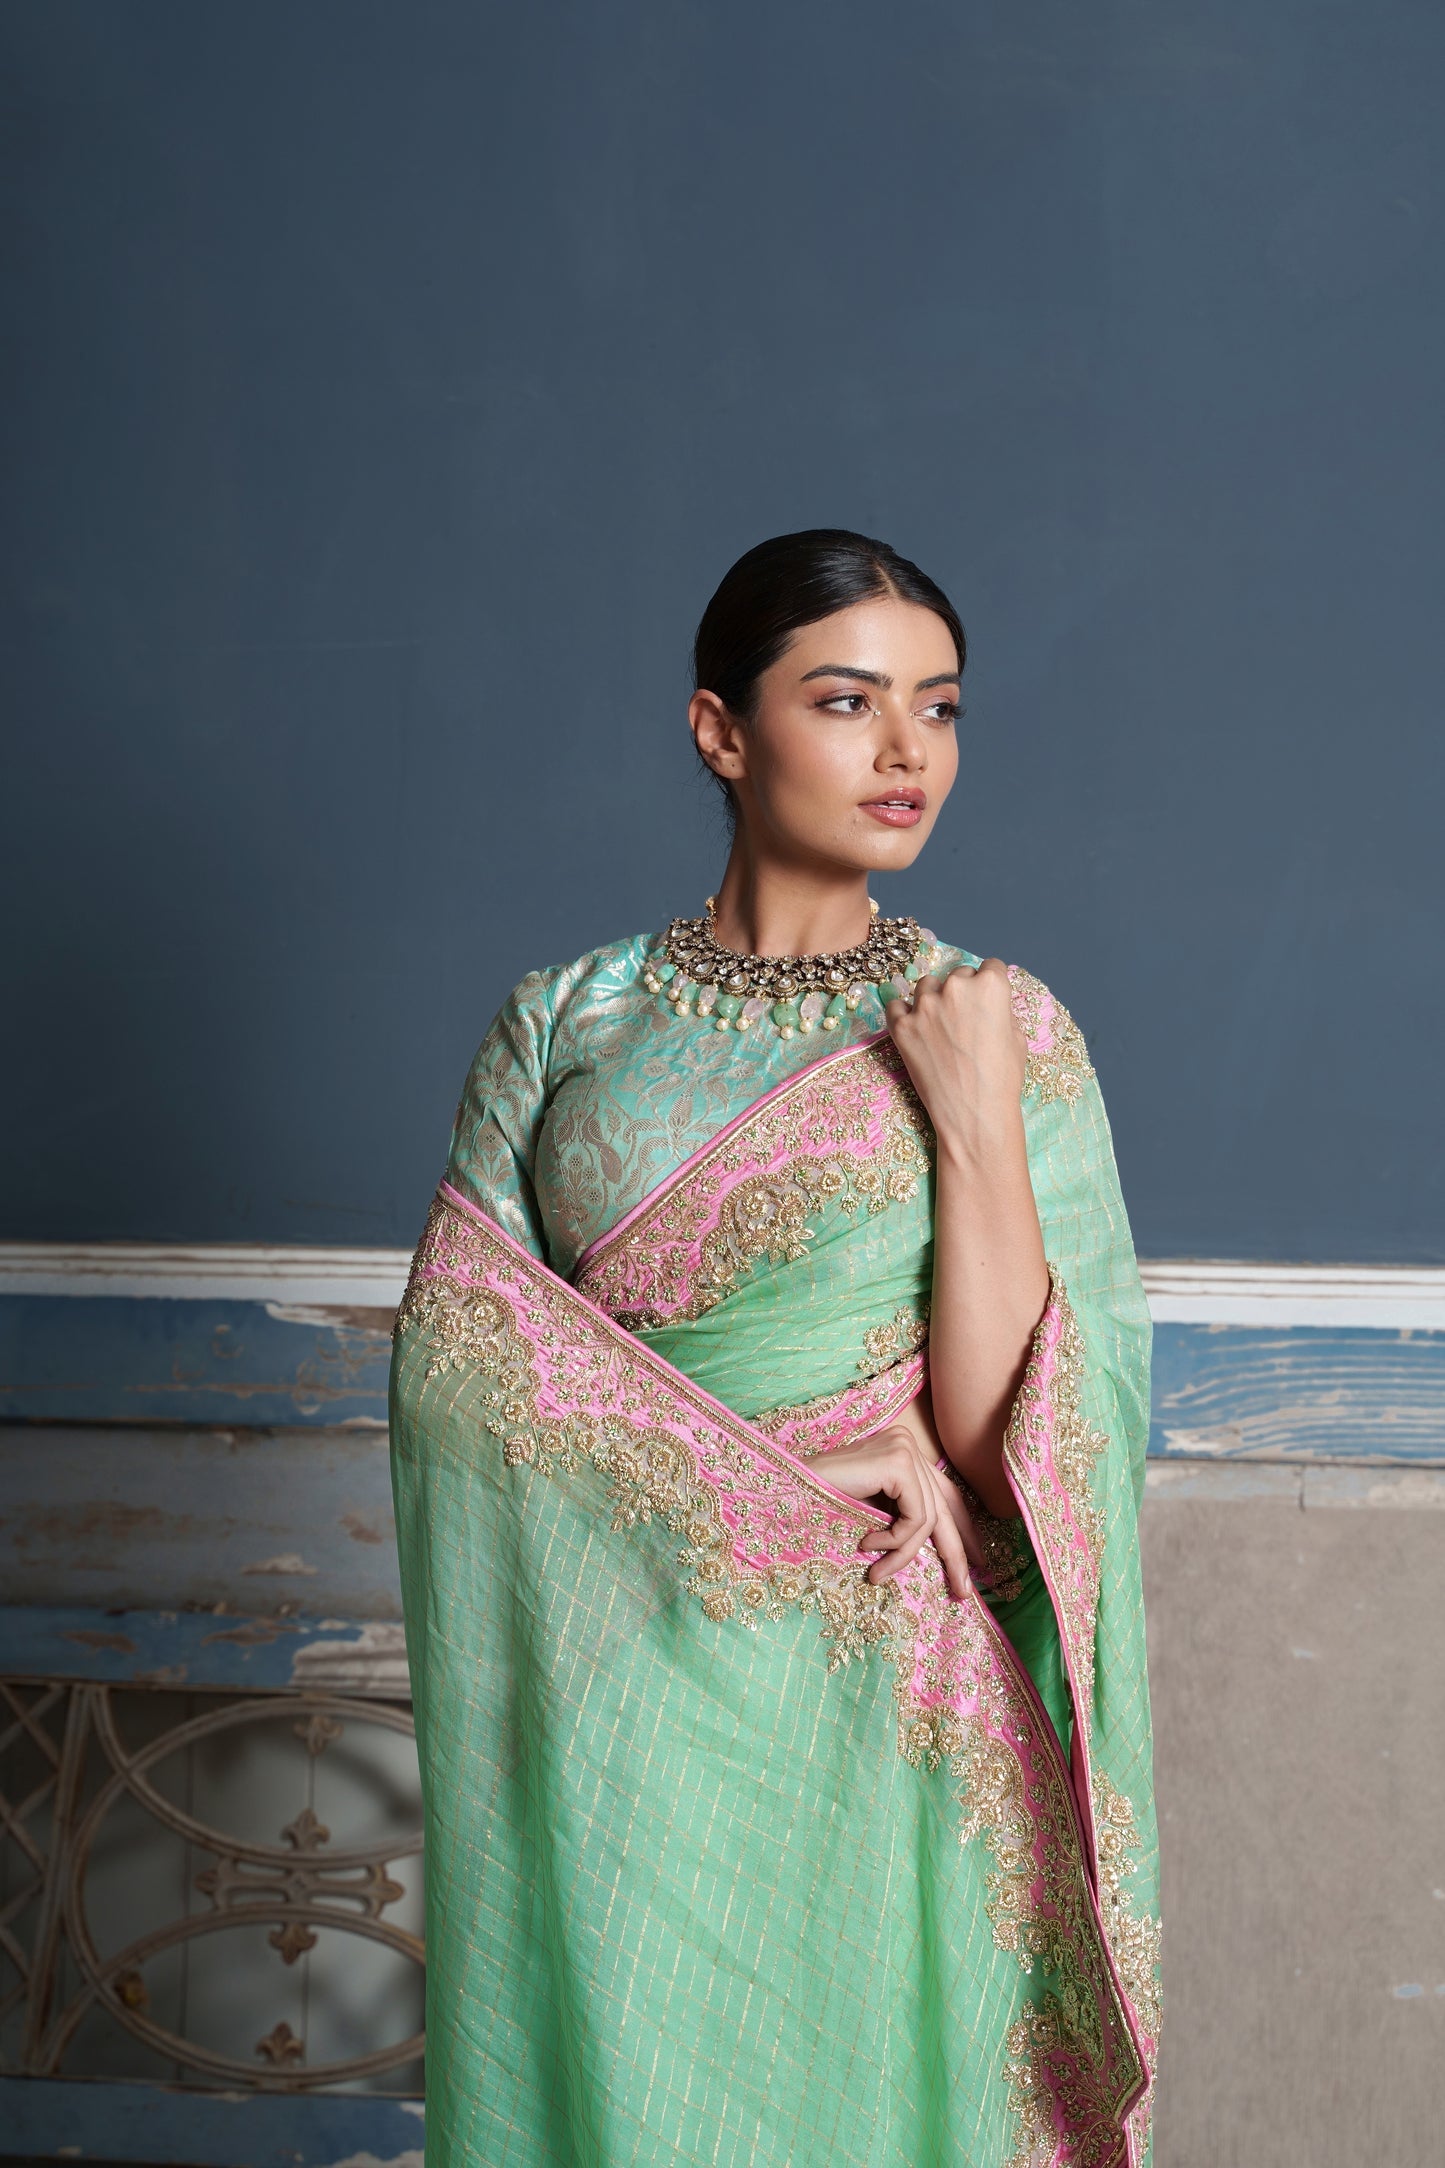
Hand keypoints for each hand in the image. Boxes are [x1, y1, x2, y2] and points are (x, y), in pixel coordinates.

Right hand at [806, 1422, 974, 1601]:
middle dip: (954, 1554)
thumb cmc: (820, 1508)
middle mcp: (907, 1444)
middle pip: (944, 1507)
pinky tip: (867, 1544)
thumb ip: (904, 1521)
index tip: (976, 1566)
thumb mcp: (874, 1517)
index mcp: (903, 1454)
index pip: (945, 1495)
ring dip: (904, 1555)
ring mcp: (903, 1449)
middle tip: (963, 1592)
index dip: (963, 1532)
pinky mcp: (897, 1462)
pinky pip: (915, 1517)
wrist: (784, 1494)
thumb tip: (948, 1554)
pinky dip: (895, 1541)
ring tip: (878, 1574)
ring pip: (927, 1519)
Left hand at [884, 958, 1026, 1151]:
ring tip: (940, 1025)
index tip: (987, 998)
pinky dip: (904, 1013)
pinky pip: (896, 1006)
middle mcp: (956, 988)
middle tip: (965, 1019)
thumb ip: (1002, 1010)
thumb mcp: (1017, 1037)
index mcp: (990, 986)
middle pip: (959, 975)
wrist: (975, 1114)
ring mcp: (925, 1006)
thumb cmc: (1003, 1079)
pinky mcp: (902, 1026)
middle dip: (963, 992)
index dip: (991, 984)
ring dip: (934, 998)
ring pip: (927, 985)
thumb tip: (990, 1003)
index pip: (991, 967)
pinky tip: (914, 1027)